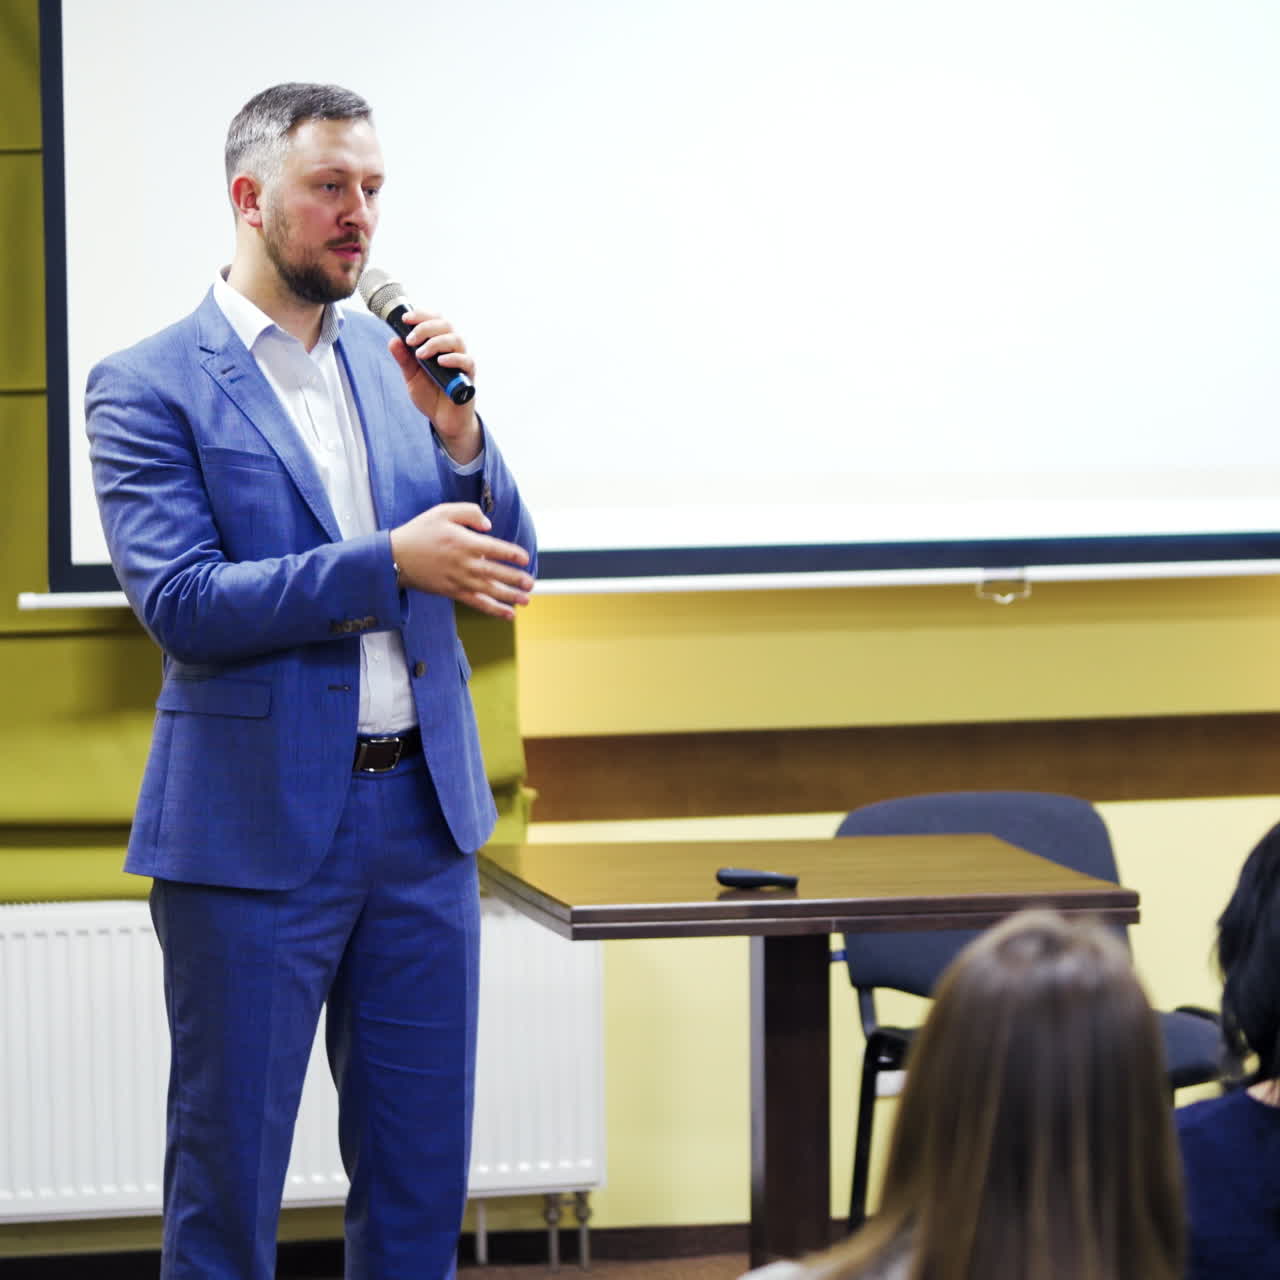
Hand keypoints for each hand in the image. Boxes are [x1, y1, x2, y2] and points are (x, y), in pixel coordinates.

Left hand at [387, 309, 480, 461]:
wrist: (444, 421)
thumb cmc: (431, 396)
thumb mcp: (411, 377)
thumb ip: (404, 360)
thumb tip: (393, 340)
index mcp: (438, 344)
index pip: (434, 320)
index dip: (421, 315)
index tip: (405, 319)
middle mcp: (452, 349)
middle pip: (445, 325)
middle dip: (426, 327)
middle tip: (411, 340)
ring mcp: (461, 362)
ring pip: (456, 339)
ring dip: (436, 342)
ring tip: (421, 354)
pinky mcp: (468, 376)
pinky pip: (466, 361)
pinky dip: (453, 358)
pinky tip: (440, 361)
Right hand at [389, 503, 532, 619]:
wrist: (394, 557)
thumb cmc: (420, 532)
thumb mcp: (443, 512)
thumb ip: (469, 513)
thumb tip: (489, 525)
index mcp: (465, 542)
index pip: (497, 549)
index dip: (514, 555)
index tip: (525, 559)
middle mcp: (466, 563)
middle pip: (497, 573)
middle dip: (516, 579)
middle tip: (531, 583)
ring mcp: (460, 580)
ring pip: (491, 590)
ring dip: (511, 596)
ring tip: (526, 600)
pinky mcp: (453, 592)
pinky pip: (478, 603)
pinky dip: (494, 610)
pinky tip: (508, 614)